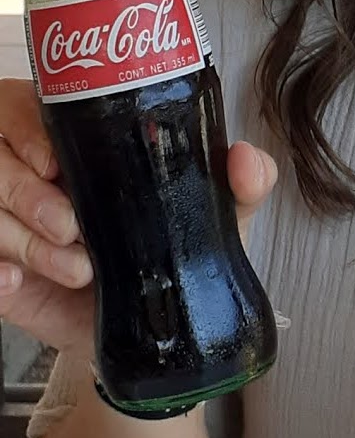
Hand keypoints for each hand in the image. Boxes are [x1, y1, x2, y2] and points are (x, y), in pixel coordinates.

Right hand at [0, 80, 276, 357]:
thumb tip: (247, 160)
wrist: (152, 329)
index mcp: (70, 142)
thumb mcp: (210, 218)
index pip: (19, 108)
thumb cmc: (173, 253)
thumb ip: (237, 185)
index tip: (55, 161)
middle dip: (25, 190)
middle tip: (71, 227)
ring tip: (77, 268)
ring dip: (24, 238)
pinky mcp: (1, 273)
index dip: (27, 129)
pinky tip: (15, 281)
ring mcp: (8, 221)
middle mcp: (29, 175)